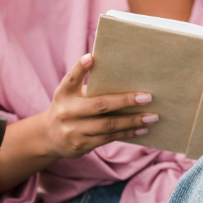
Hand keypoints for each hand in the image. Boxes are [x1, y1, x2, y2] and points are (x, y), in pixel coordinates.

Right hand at [41, 53, 158, 158]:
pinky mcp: (81, 145)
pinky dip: (127, 133)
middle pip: (99, 105)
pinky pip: (109, 138)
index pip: (71, 78)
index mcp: (64, 93)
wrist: (50, 136)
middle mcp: (67, 111)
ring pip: (108, 125)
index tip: (91, 57)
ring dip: (132, 121)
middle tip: (148, 97)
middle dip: (125, 101)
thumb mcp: (72, 94)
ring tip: (152, 117)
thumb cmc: (71, 108)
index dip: (80, 68)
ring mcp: (73, 130)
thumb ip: (91, 87)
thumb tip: (127, 79)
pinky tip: (142, 129)